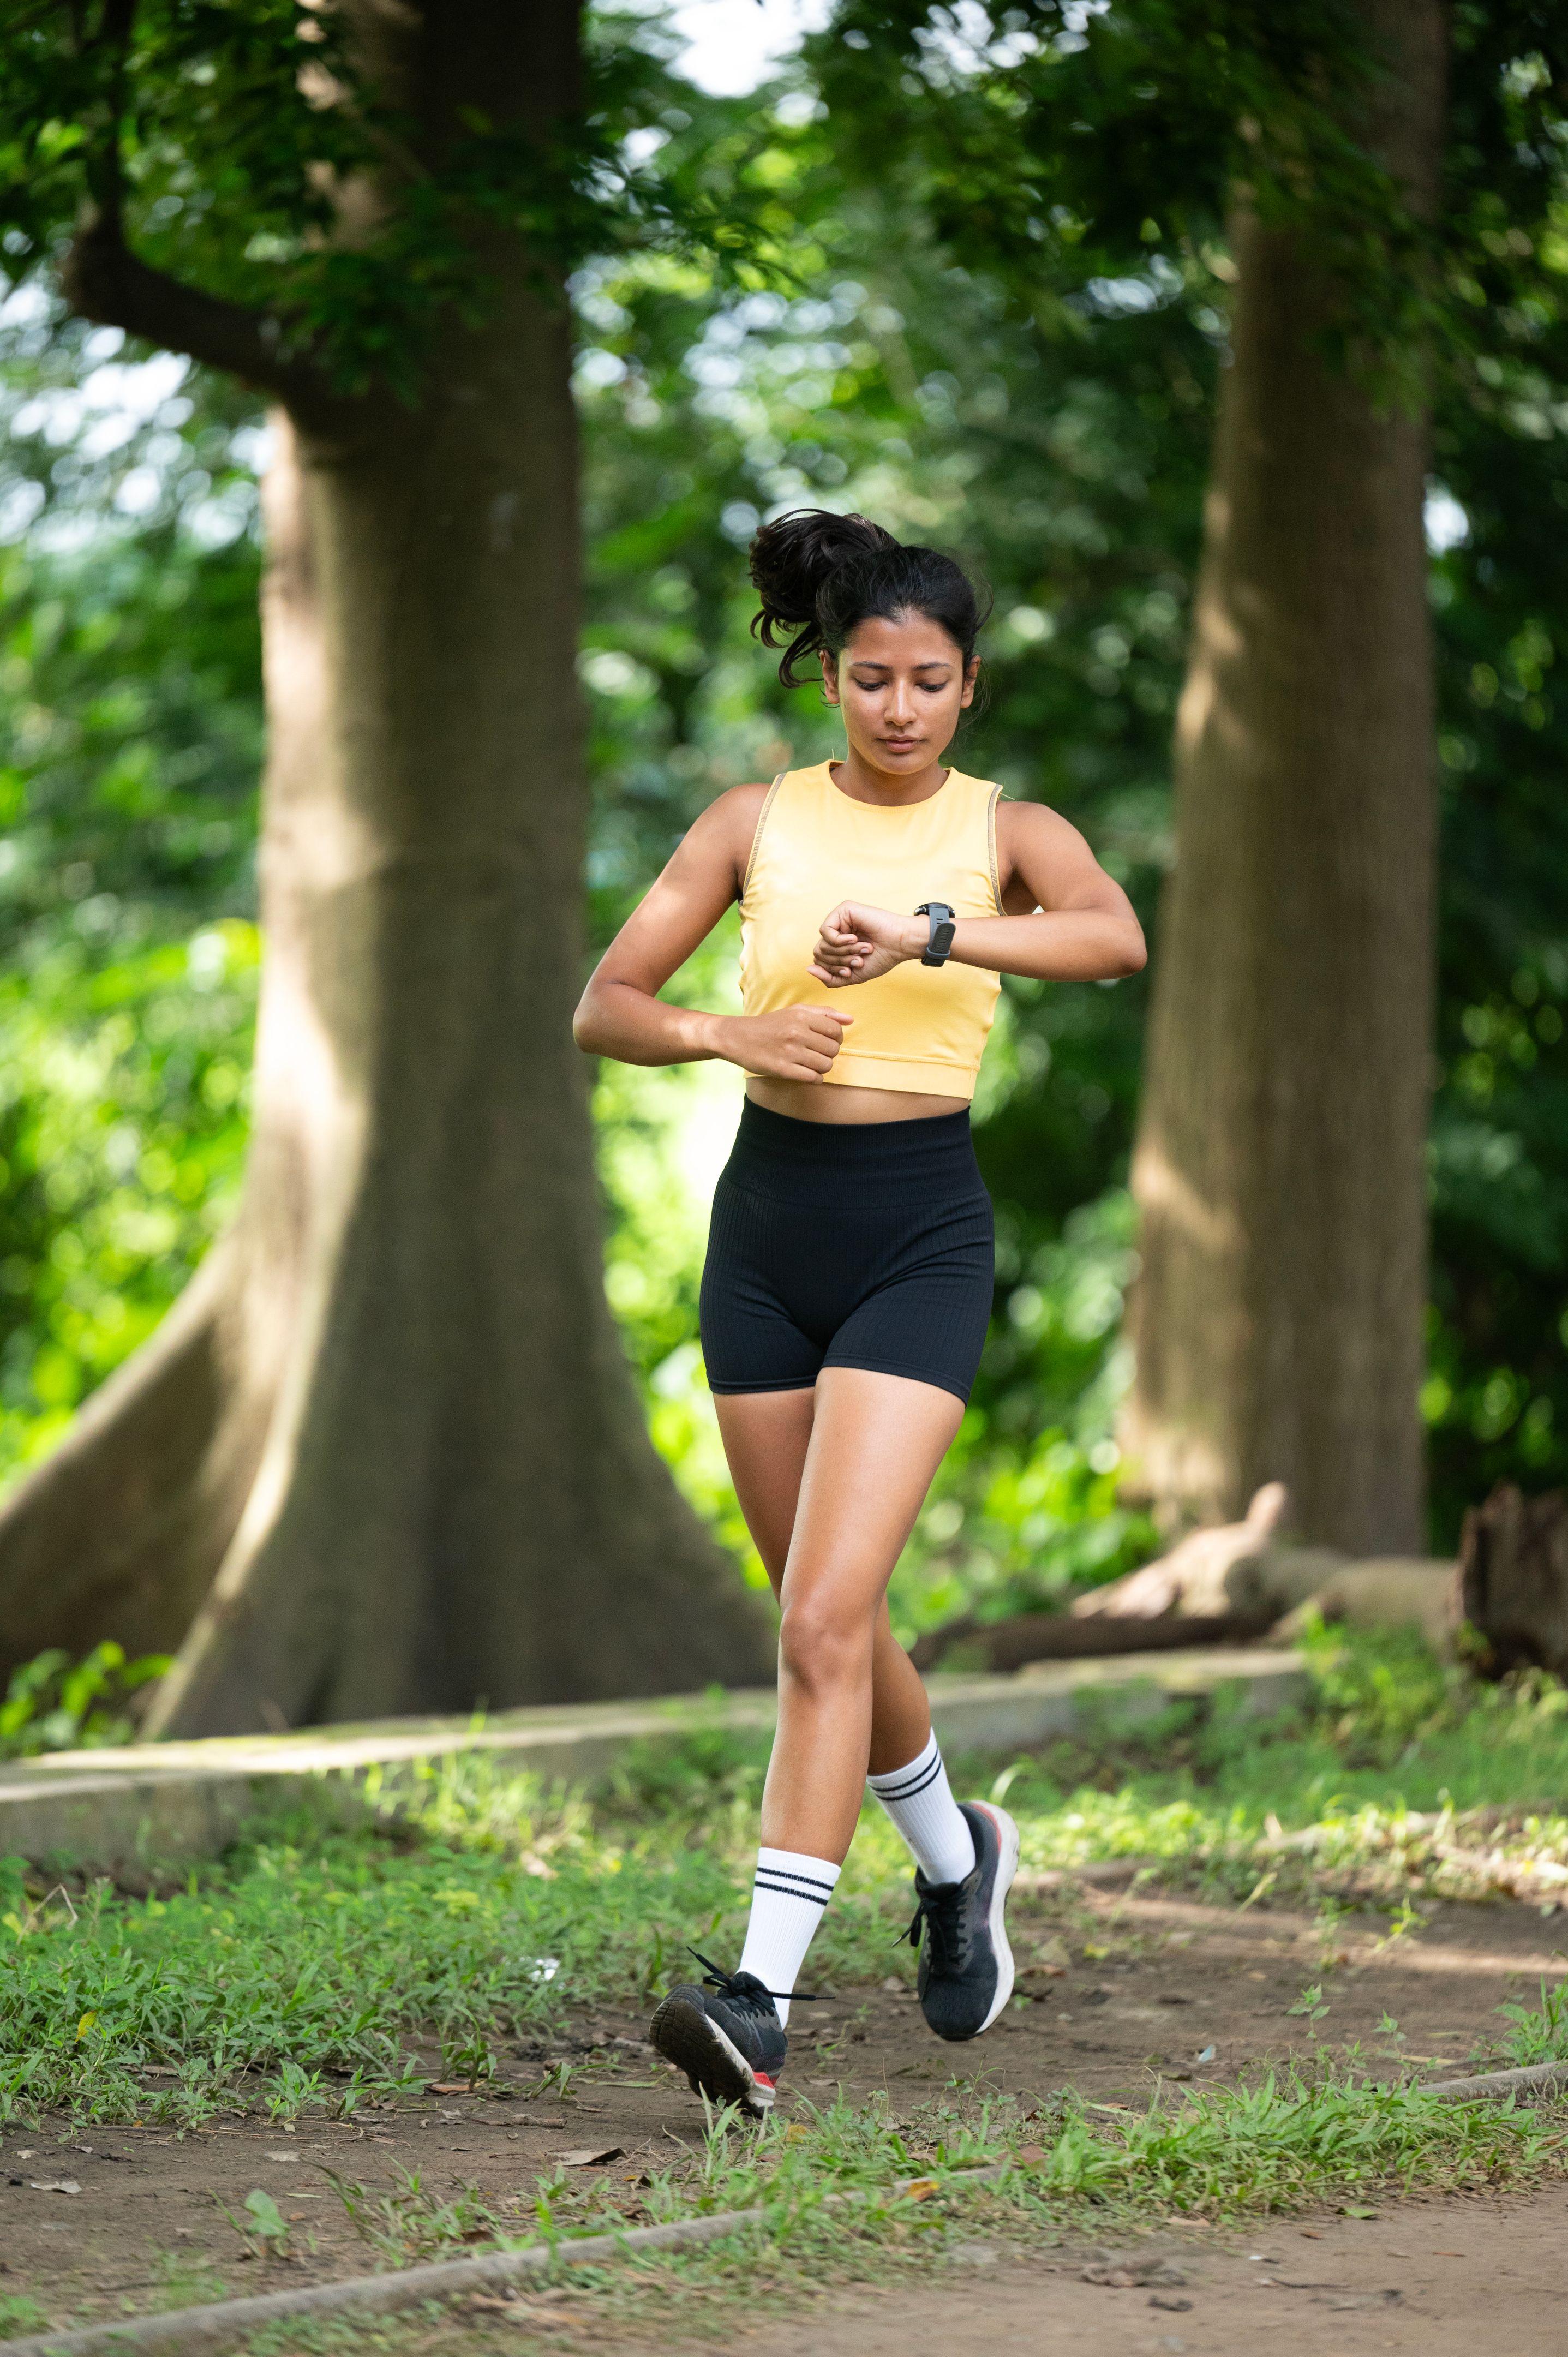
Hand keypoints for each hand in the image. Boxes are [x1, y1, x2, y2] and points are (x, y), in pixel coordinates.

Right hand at [719, 1004, 852, 1080]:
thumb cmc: (770, 1024)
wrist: (739, 1037)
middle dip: (829, 1053)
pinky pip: (813, 1078)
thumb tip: (850, 1020)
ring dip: (822, 1067)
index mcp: (802, 1017)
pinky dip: (814, 1078)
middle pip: (833, 1050)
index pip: (837, 1031)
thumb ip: (824, 1013)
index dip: (836, 1038)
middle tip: (816, 1052)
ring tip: (811, 1063)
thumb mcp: (795, 1011)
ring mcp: (790, 1052)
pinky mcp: (783, 1070)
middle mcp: (797, 1033)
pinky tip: (806, 1073)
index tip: (826, 1041)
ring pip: (826, 1065)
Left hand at [809, 902, 923, 986]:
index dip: (833, 970)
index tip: (851, 971)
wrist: (899, 945)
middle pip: (819, 953)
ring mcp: (839, 920)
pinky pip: (825, 931)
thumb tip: (808, 968)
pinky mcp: (843, 910)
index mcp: (839, 946)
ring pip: (822, 944)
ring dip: (843, 952)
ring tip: (863, 948)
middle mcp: (837, 931)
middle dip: (838, 962)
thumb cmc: (881, 958)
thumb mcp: (851, 976)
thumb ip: (829, 978)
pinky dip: (839, 941)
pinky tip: (854, 939)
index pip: (820, 961)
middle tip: (858, 960)